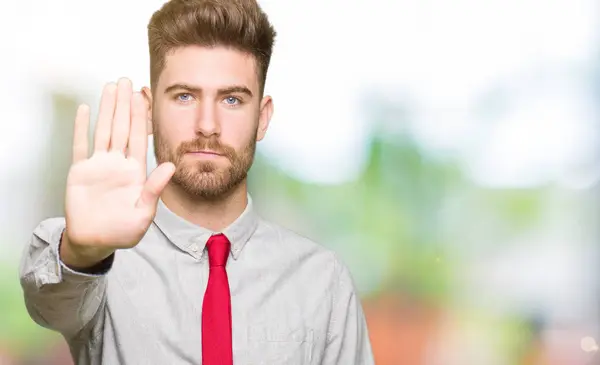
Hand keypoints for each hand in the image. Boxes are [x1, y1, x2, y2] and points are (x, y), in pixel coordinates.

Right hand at [61, 78, 174, 267]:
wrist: (96, 242)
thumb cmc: (123, 231)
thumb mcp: (144, 212)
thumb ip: (155, 189)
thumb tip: (171, 166)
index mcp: (135, 171)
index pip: (139, 137)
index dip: (140, 116)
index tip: (143, 96)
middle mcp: (118, 163)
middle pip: (121, 127)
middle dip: (124, 104)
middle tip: (126, 80)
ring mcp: (99, 165)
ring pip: (103, 130)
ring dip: (106, 108)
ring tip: (110, 87)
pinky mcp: (80, 171)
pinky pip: (80, 145)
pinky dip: (82, 127)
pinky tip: (85, 110)